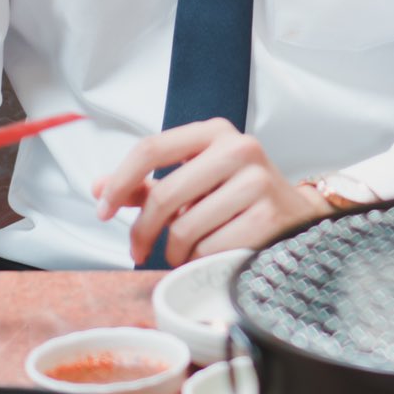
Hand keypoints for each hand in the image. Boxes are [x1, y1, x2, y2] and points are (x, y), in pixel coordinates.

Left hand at [94, 120, 331, 266]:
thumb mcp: (194, 181)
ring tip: (188, 250)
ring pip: (186, 228)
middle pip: (165, 194)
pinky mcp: (268, 216)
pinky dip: (203, 260)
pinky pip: (211, 249)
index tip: (103, 209)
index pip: (152, 148)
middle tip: (138, 249)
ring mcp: (257, 182)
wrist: (296, 216)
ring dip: (176, 251)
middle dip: (142, 231)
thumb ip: (147, 184)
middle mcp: (239, 148)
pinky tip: (213, 254)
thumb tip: (98, 188)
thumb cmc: (237, 198)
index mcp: (214, 133)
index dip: (119, 181)